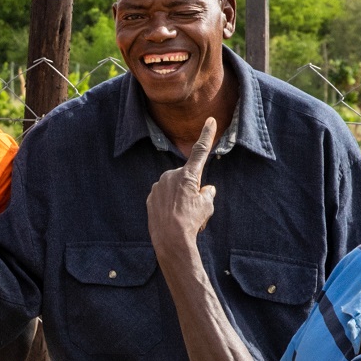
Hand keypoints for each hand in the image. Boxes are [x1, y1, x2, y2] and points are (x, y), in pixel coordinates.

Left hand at [145, 118, 217, 257]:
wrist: (170, 240)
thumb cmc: (191, 222)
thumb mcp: (207, 206)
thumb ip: (207, 192)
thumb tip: (206, 189)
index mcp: (188, 175)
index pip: (200, 151)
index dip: (207, 135)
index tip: (210, 120)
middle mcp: (171, 175)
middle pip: (187, 177)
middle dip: (191, 189)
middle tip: (193, 208)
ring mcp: (158, 186)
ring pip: (174, 187)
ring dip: (179, 197)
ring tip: (182, 215)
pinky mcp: (151, 196)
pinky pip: (164, 196)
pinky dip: (169, 204)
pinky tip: (171, 217)